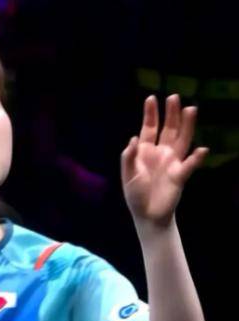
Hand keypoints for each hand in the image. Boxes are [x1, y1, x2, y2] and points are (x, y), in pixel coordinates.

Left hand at [121, 94, 208, 227]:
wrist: (146, 214)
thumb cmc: (134, 193)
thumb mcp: (127, 174)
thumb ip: (128, 157)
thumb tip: (133, 139)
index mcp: (144, 151)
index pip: (148, 128)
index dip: (150, 114)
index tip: (151, 98)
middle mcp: (160, 152)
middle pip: (168, 129)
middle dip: (171, 113)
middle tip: (174, 97)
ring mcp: (171, 162)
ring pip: (182, 140)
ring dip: (186, 125)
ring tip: (191, 109)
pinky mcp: (180, 175)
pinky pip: (190, 165)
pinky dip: (196, 158)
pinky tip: (202, 150)